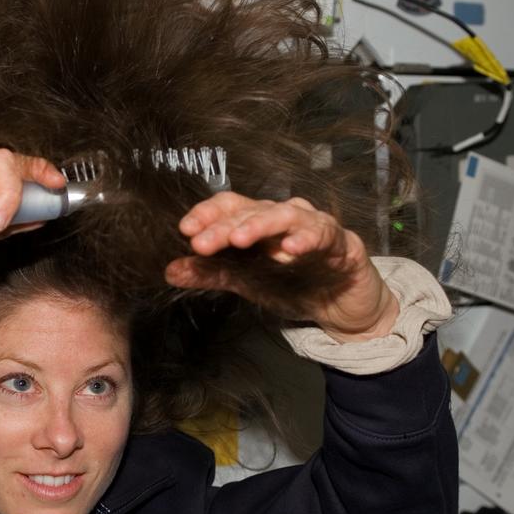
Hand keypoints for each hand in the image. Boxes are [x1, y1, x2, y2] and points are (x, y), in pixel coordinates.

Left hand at [163, 192, 399, 341]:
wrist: (342, 306)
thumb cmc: (294, 284)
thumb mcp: (247, 282)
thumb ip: (211, 274)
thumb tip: (171, 271)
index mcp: (259, 221)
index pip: (229, 207)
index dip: (207, 214)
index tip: (185, 230)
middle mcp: (285, 216)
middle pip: (251, 210)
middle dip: (224, 227)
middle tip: (201, 244)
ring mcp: (314, 226)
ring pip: (285, 214)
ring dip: (260, 225)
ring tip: (240, 239)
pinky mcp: (343, 243)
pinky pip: (324, 235)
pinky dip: (307, 239)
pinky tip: (292, 248)